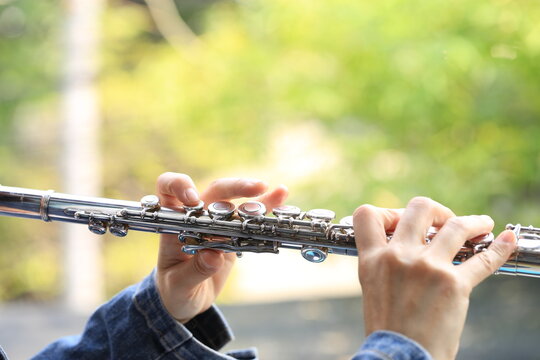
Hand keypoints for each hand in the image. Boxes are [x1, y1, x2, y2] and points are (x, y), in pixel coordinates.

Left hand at [155, 172, 287, 322]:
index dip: (179, 185)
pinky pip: (249, 217)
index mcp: (173, 221)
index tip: (193, 199)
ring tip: (276, 192)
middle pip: (214, 190)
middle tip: (255, 190)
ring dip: (256, 196)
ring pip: (236, 200)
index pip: (168, 187)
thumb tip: (214, 255)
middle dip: (235, 187)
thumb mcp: (179, 285)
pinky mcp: (233, 232)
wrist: (187, 298)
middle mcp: (196, 215)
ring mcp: (216, 222)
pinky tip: (281, 196)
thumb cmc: (174, 289)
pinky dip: (266, 207)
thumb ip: (194, 271)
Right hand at [353, 197, 516, 359]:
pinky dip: (499, 248)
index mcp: (374, 260)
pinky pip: (483, 259)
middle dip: (437, 210)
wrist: (400, 357)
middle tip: (445, 221)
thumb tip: (409, 245)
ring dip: (473, 221)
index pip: (367, 215)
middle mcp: (399, 257)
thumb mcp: (374, 289)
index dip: (387, 212)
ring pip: (455, 225)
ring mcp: (427, 268)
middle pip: (419, 208)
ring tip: (482, 224)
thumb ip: (386, 263)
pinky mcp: (454, 284)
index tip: (403, 222)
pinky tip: (506, 241)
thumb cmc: (389, 329)